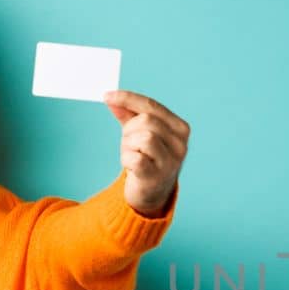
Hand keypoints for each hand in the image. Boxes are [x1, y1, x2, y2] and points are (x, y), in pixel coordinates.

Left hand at [104, 89, 188, 216]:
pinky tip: (131, 166)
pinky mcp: (157, 177)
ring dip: (128, 145)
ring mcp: (171, 162)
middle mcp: (181, 144)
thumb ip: (128, 114)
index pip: (152, 106)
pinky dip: (127, 159)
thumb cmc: (146, 158)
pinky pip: (136, 159)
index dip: (128, 99)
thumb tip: (111, 98)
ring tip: (132, 155)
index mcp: (180, 128)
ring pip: (143, 138)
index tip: (107, 96)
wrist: (151, 193)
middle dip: (129, 130)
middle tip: (128, 143)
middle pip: (146, 120)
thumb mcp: (139, 132)